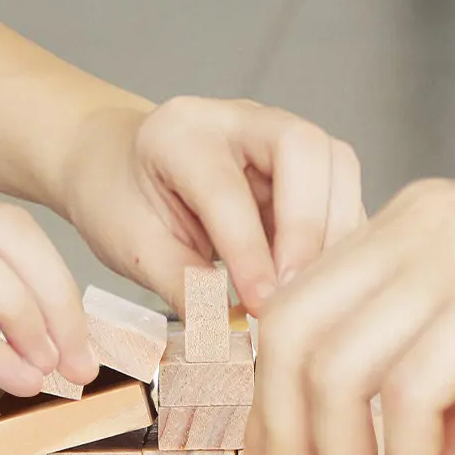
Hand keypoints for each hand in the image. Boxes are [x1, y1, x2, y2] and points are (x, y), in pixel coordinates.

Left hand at [60, 97, 363, 315]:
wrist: (115, 166)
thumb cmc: (117, 199)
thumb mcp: (130, 246)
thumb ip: (180, 284)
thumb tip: (224, 334)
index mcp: (181, 133)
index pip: (228, 190)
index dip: (250, 252)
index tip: (262, 306)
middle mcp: (239, 120)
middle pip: (305, 149)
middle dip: (309, 228)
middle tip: (294, 293)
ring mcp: (276, 137)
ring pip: (337, 166)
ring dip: (334, 233)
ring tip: (313, 293)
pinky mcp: (302, 165)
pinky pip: (340, 194)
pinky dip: (339, 239)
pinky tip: (322, 282)